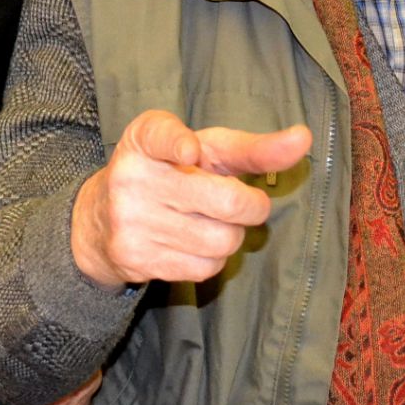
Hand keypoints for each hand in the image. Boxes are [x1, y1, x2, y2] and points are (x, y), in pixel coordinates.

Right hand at [71, 110, 311, 288]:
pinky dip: (213, 259)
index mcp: (147, 138)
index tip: (189, 153)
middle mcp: (133, 176)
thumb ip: (254, 147)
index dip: (178, 144)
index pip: (161, 135)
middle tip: (247, 201)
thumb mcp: (205, 149)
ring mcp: (131, 220)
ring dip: (232, 235)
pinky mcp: (135, 258)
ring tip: (213, 221)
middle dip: (252, 206)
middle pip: (227, 201)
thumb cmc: (172, 171)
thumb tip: (304, 138)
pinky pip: (204, 268)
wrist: (100, 219)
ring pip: (222, 241)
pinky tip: (194, 242)